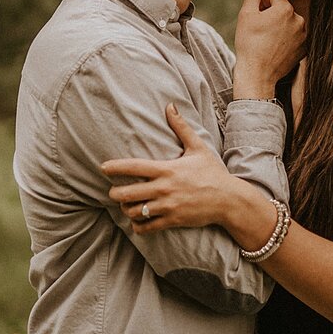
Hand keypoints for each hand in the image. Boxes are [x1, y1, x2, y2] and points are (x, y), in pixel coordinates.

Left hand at [101, 104, 236, 232]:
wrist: (229, 200)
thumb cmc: (212, 172)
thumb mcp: (197, 148)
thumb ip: (181, 128)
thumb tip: (170, 106)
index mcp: (167, 169)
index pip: (133, 167)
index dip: (115, 167)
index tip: (103, 167)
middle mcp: (164, 188)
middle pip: (126, 193)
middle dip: (114, 194)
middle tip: (113, 192)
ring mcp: (167, 206)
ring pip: (134, 212)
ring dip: (126, 210)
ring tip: (126, 206)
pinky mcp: (172, 221)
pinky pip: (146, 228)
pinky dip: (138, 226)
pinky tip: (138, 221)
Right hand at [233, 0, 305, 97]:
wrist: (257, 73)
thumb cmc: (249, 43)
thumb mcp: (246, 14)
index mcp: (286, 9)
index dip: (262, 6)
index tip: (256, 19)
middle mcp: (300, 20)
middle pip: (283, 9)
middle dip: (272, 16)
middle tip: (260, 31)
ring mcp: (304, 36)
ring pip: (289, 22)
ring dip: (280, 27)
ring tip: (267, 40)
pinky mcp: (305, 48)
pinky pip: (295, 36)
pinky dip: (287, 39)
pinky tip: (275, 48)